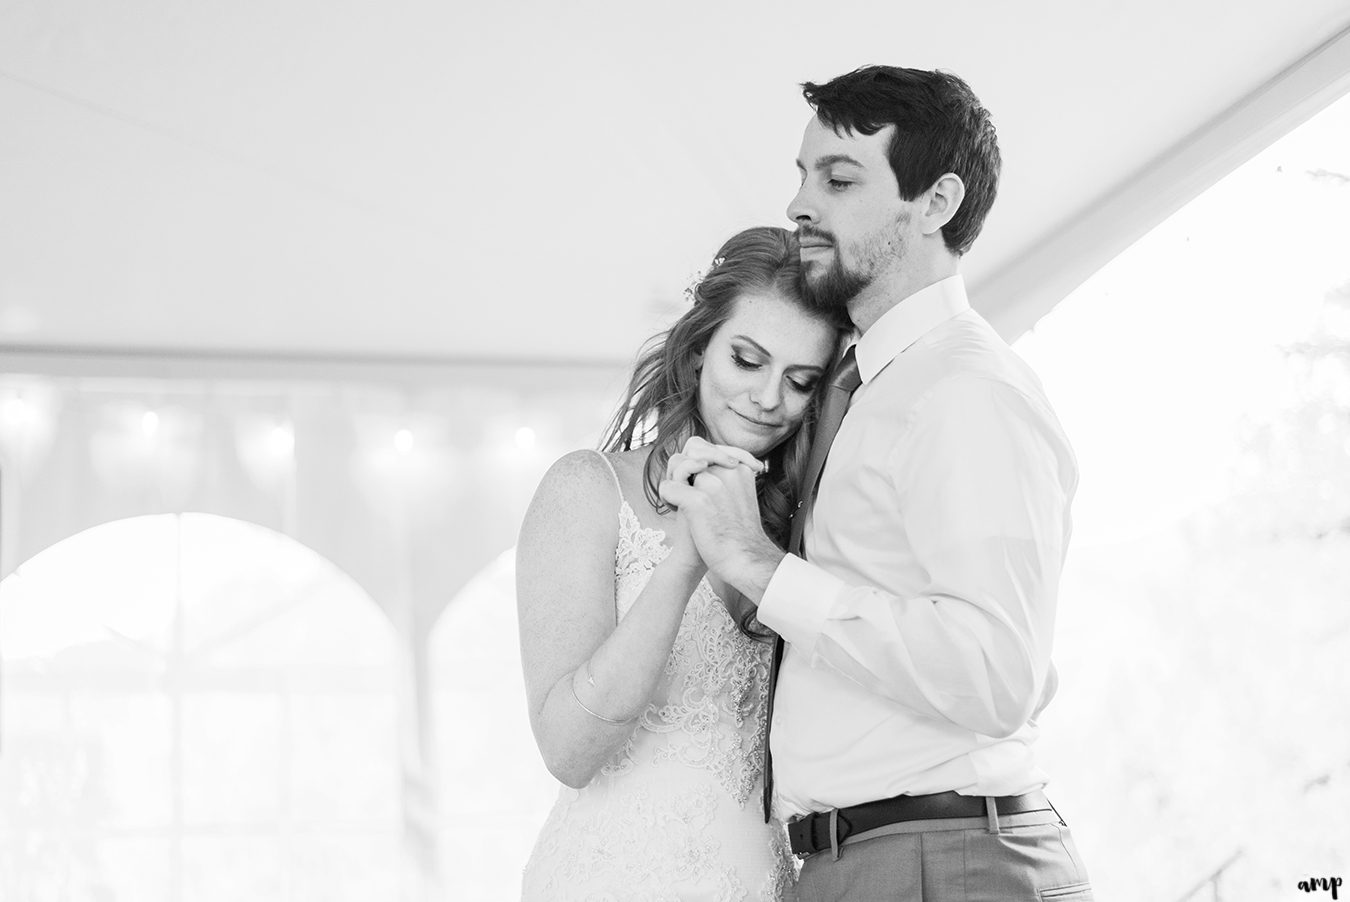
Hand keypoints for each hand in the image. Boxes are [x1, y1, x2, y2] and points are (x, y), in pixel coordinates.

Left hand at [658, 438, 782, 601]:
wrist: (745, 561)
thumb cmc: (739, 533)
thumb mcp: (739, 496)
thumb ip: (724, 477)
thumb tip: (701, 461)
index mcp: (739, 467)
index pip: (707, 446)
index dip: (696, 461)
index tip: (700, 482)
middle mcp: (728, 470)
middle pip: (691, 449)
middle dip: (683, 466)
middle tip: (686, 488)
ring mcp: (712, 484)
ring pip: (677, 464)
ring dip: (674, 480)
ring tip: (682, 501)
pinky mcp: (697, 500)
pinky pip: (667, 486)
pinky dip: (667, 498)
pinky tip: (676, 511)